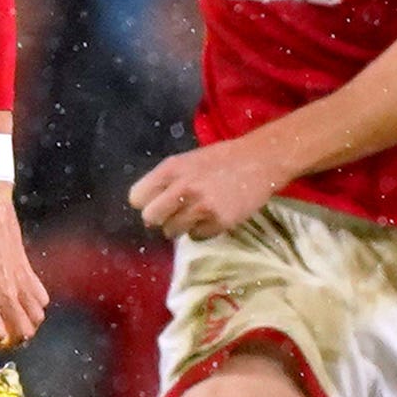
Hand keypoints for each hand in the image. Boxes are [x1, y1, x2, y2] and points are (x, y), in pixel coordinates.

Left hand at [0, 178, 49, 350]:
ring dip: (23, 328)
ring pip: (36, 320)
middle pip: (21, 333)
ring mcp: (21, 282)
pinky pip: (41, 299)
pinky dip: (34, 309)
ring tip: (5, 323)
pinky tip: (17, 303)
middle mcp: (6, 292)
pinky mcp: (29, 271)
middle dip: (6, 342)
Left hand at [130, 138, 287, 240]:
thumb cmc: (222, 159)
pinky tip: (214, 217)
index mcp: (171, 169)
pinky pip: (196, 237)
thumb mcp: (188, 161)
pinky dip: (203, 231)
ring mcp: (200, 206)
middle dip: (161, 219)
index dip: (147, 202)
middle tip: (175, 214)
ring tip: (197, 215)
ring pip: (172, 231)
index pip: (137, 198)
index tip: (158, 203)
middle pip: (150, 218)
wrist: (260, 160)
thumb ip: (167, 181)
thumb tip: (149, 206)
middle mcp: (182, 188)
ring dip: (182, 227)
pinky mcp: (218, 221)